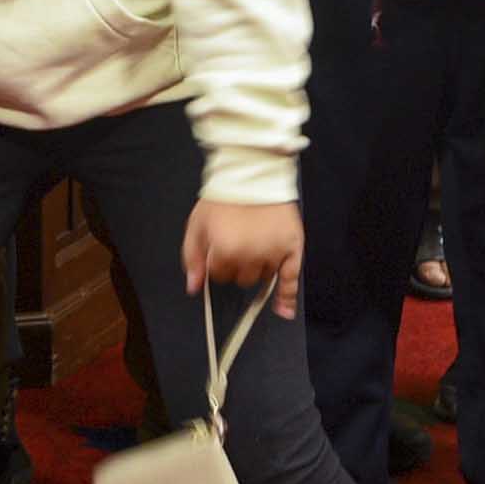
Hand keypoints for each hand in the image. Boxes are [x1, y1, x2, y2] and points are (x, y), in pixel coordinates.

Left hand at [182, 197, 307, 320]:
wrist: (253, 174)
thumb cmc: (223, 198)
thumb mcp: (197, 224)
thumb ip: (192, 258)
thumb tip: (194, 287)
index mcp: (225, 250)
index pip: (219, 275)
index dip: (218, 263)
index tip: (220, 250)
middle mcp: (250, 255)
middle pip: (241, 279)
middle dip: (237, 266)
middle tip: (238, 243)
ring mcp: (273, 253)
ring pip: (262, 278)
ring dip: (257, 268)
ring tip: (255, 244)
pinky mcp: (292, 248)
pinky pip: (290, 280)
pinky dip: (287, 297)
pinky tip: (284, 310)